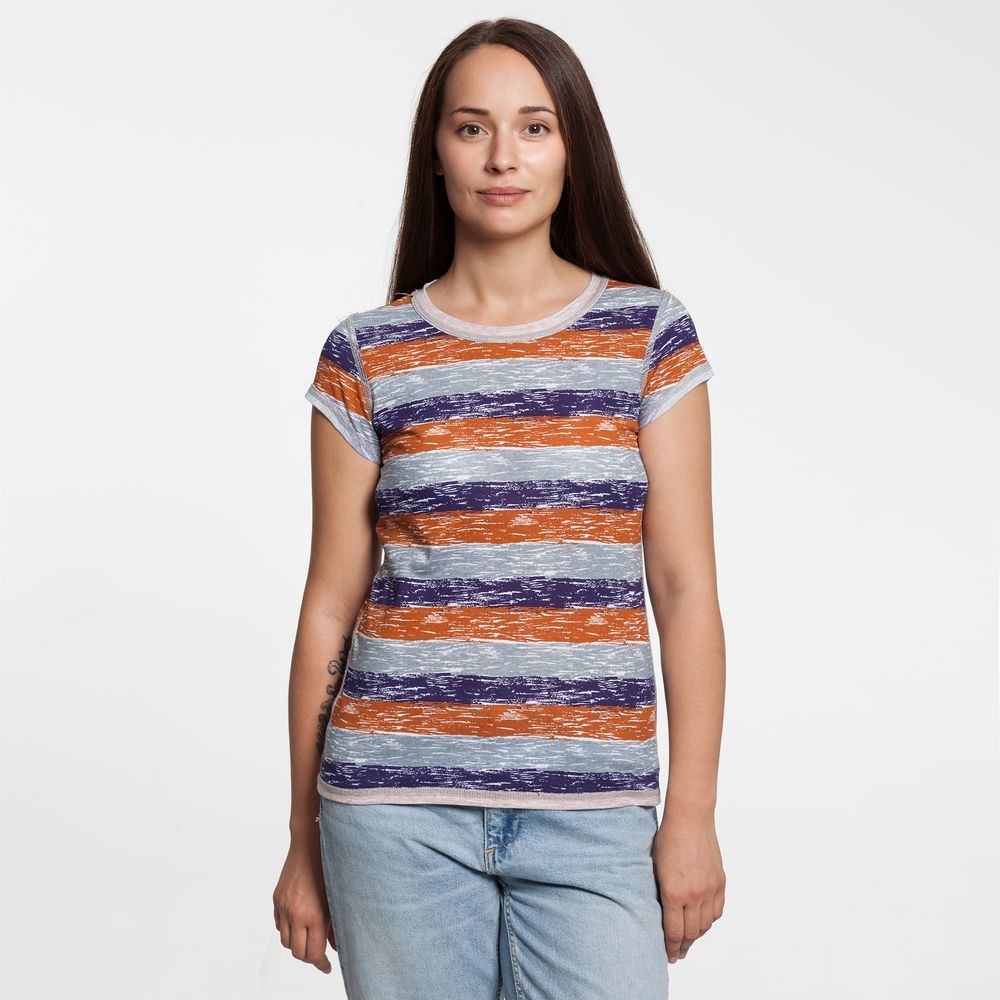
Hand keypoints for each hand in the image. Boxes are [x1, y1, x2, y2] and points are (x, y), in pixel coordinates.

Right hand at [273, 837, 335, 973]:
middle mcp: (295, 914)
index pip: (313, 954)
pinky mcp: (276, 900)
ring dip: (297, 944)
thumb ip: (336, 926)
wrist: (310, 844)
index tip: (326, 966)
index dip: (321, 964)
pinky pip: (279, 925)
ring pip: (285, 941)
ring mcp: (283, 907)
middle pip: (298, 952)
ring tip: (308, 938)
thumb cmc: (328, 867)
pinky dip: (287, 930)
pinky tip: (298, 923)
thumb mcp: (336, 899)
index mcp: (314, 915)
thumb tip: (336, 947)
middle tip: (319, 954)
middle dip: (309, 957)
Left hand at [652, 808, 725, 963]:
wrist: (690, 818)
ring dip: (696, 936)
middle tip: (676, 953)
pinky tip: (701, 922)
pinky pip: (716, 911)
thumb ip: (659, 893)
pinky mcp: (720, 882)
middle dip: (682, 946)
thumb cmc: (667, 839)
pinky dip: (709, 921)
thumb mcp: (655, 867)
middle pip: (690, 933)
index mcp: (673, 892)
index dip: (670, 948)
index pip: (674, 933)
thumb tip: (659, 915)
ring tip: (688, 940)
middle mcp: (693, 895)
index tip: (667, 955)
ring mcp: (709, 889)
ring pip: (705, 925)